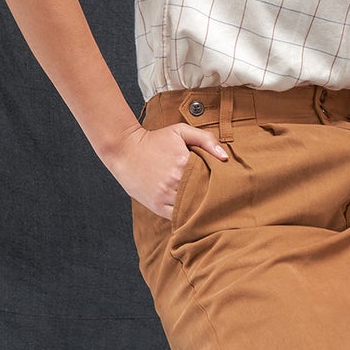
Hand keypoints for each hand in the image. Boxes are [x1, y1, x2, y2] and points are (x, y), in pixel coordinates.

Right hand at [104, 120, 227, 217]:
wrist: (125, 149)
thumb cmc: (155, 140)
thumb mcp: (180, 131)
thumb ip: (205, 139)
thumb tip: (225, 157)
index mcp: (184, 162)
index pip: (211, 179)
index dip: (219, 183)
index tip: (224, 185)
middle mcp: (175, 181)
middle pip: (203, 195)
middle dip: (211, 197)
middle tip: (221, 200)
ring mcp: (165, 195)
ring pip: (191, 208)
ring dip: (199, 208)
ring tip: (207, 208)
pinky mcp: (157, 206)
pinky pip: (177, 217)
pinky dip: (186, 216)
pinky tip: (191, 213)